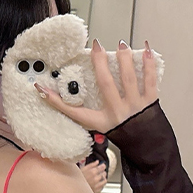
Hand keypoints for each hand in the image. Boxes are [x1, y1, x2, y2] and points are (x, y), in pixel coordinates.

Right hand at [34, 40, 158, 132]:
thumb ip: (82, 111)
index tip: (42, 87)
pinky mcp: (150, 103)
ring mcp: (134, 107)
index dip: (57, 101)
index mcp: (101, 121)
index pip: (75, 112)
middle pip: (105, 84)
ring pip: (128, 79)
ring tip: (120, 45)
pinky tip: (147, 49)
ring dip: (124, 59)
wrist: (148, 147)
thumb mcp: (100, 125)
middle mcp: (117, 113)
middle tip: (96, 45)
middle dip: (99, 62)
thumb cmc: (123, 132)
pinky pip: (149, 81)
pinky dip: (149, 64)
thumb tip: (59, 97)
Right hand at [79, 160, 107, 192]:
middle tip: (101, 172)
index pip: (101, 167)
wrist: (74, 188)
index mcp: (92, 172)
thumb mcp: (83, 169)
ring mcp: (96, 185)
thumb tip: (97, 162)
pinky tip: (99, 183)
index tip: (103, 166)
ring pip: (104, 180)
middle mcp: (95, 178)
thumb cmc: (77, 178)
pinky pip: (102, 187)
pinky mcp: (96, 191)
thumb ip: (91, 165)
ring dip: (104, 178)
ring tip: (101, 177)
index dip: (103, 166)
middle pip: (103, 174)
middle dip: (103, 172)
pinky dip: (101, 184)